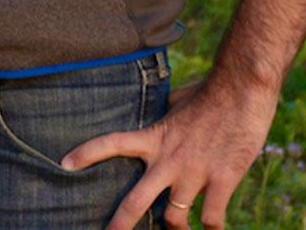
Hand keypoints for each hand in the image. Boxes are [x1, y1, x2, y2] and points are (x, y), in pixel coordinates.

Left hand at [60, 77, 276, 228]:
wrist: (241, 90)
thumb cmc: (209, 93)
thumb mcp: (176, 104)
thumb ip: (164, 118)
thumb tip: (163, 113)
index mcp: (154, 138)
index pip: (112, 143)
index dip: (86, 153)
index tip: (65, 163)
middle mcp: (169, 159)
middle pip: (136, 200)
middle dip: (120, 223)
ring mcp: (194, 172)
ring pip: (174, 219)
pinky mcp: (222, 180)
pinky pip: (211, 218)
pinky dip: (212, 229)